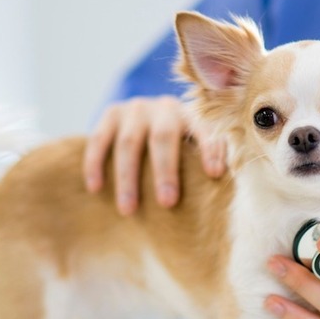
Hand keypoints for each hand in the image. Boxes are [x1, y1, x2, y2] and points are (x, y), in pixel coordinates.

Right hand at [82, 95, 226, 214]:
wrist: (146, 121)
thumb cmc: (178, 149)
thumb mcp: (194, 150)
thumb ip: (205, 162)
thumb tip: (224, 188)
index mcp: (191, 116)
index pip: (203, 130)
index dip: (209, 149)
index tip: (215, 175)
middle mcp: (164, 107)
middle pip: (164, 138)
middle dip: (165, 172)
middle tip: (167, 203)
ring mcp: (135, 108)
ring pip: (128, 143)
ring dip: (128, 178)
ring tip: (129, 210)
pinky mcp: (111, 113)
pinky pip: (99, 139)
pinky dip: (95, 163)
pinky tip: (96, 188)